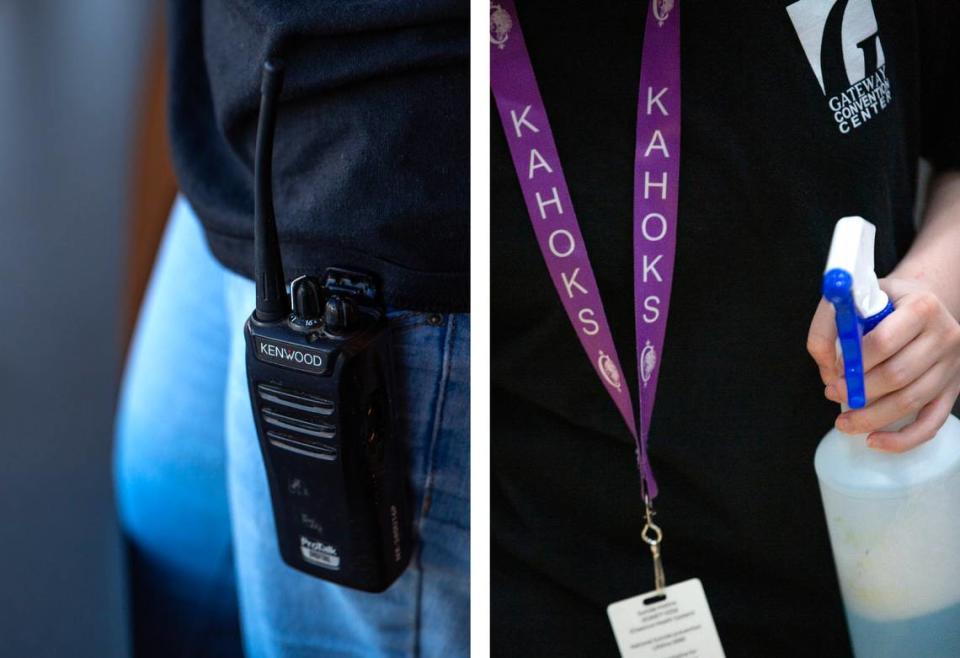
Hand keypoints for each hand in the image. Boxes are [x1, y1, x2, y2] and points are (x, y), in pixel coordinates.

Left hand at [807, 277, 959, 451]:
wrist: (923, 306)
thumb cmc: (885, 304)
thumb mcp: (856, 298)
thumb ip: (830, 325)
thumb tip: (827, 368)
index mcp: (922, 307)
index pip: (884, 341)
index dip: (855, 361)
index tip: (834, 371)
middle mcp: (945, 336)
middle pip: (898, 375)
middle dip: (859, 391)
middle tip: (832, 393)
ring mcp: (952, 366)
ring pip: (911, 401)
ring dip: (872, 418)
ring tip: (843, 422)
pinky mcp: (952, 390)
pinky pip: (931, 423)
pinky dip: (902, 439)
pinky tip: (874, 440)